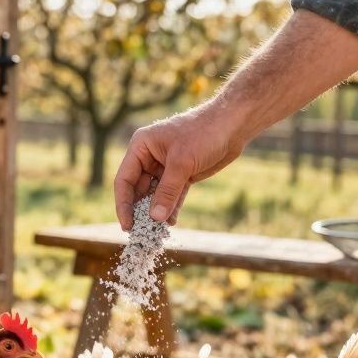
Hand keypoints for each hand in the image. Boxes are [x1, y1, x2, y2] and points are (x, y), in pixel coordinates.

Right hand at [113, 108, 241, 228]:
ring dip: (156, 212)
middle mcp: (149, 157)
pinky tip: (171, 223)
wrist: (233, 125)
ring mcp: (166, 167)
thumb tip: (154, 218)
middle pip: (138, 189)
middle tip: (141, 232)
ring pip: (155, 194)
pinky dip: (171, 209)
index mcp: (141, 147)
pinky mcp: (182, 174)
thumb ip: (167, 192)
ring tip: (157, 231)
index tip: (127, 225)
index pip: (124, 179)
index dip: (124, 204)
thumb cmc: (203, 134)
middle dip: (140, 210)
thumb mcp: (181, 164)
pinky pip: (172, 195)